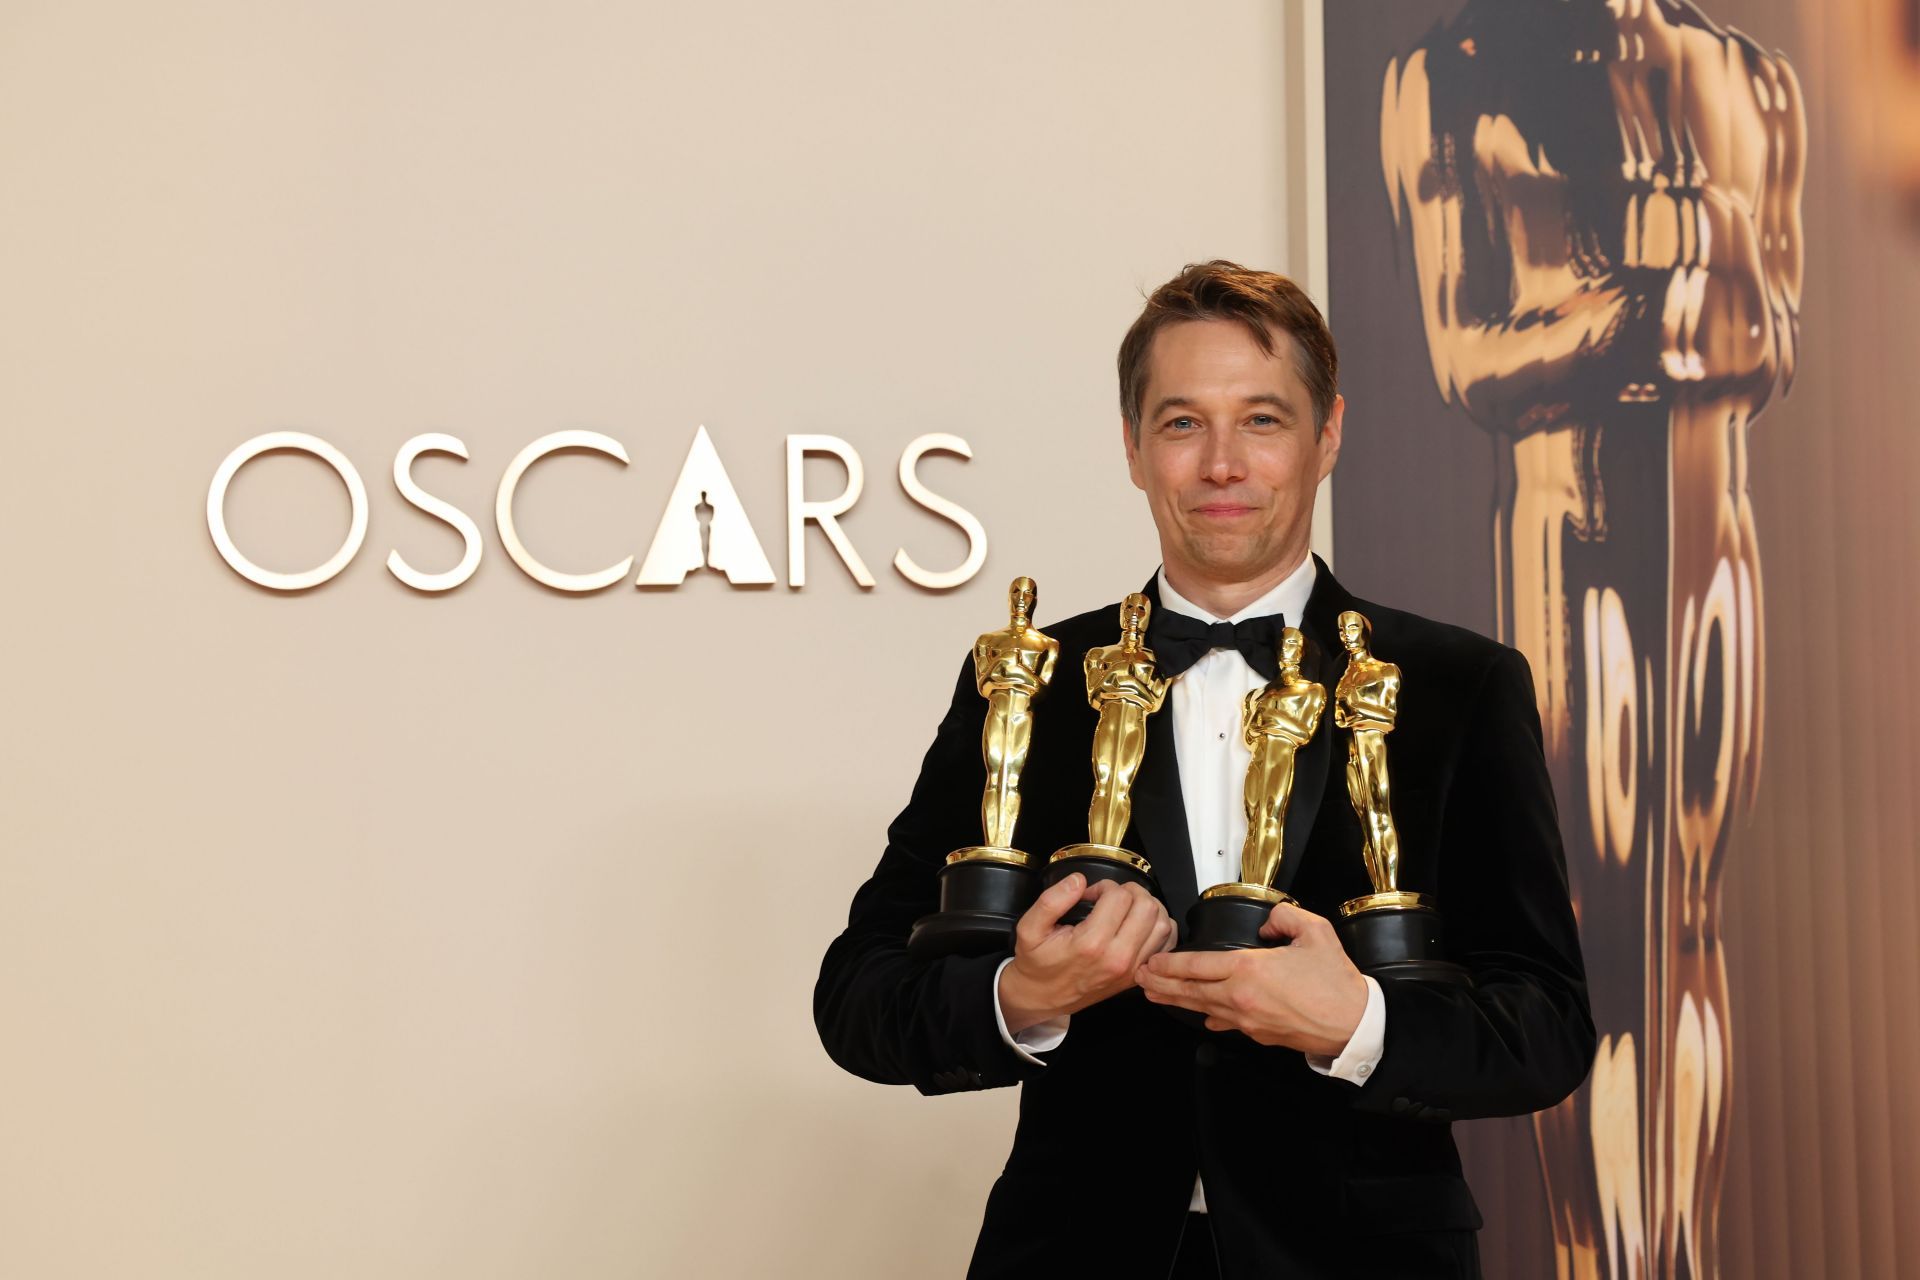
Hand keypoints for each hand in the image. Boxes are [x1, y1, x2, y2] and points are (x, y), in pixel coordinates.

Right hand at [998, 874, 1174, 1035]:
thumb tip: (1078, 881)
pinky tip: (1141, 924)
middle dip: (1130, 892)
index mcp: (1091, 944)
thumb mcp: (1029, 928)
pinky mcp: (1136, 975)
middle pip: (1146, 907)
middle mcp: (1117, 958)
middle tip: (1111, 897)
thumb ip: (1052, 900)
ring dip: (1147, 907)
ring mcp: (1131, 969)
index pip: (1119, 897)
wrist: (1041, 997)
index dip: (1104, 886)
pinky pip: (1165, 945)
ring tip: (1127, 907)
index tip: (1091, 895)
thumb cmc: (1037, 963)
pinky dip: (1160, 928)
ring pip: (1162, 924)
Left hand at [1137, 901, 1367, 1054]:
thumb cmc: (1336, 980)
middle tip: (1138, 979)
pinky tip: (1200, 1014)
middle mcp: (1240, 997)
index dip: (1169, 964)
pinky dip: (1209, 1015)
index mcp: (1249, 969)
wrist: (1354, 1025)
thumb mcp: (1314, 932)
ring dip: (1176, 1001)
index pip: (1197, 965)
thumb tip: (1266, 925)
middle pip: (1190, 990)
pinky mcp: (1258, 1035)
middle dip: (1161, 984)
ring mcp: (1247, 1020)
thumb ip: (1283, 917)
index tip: (1150, 961)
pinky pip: (1225, 1022)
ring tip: (1154, 995)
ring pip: (1202, 1008)